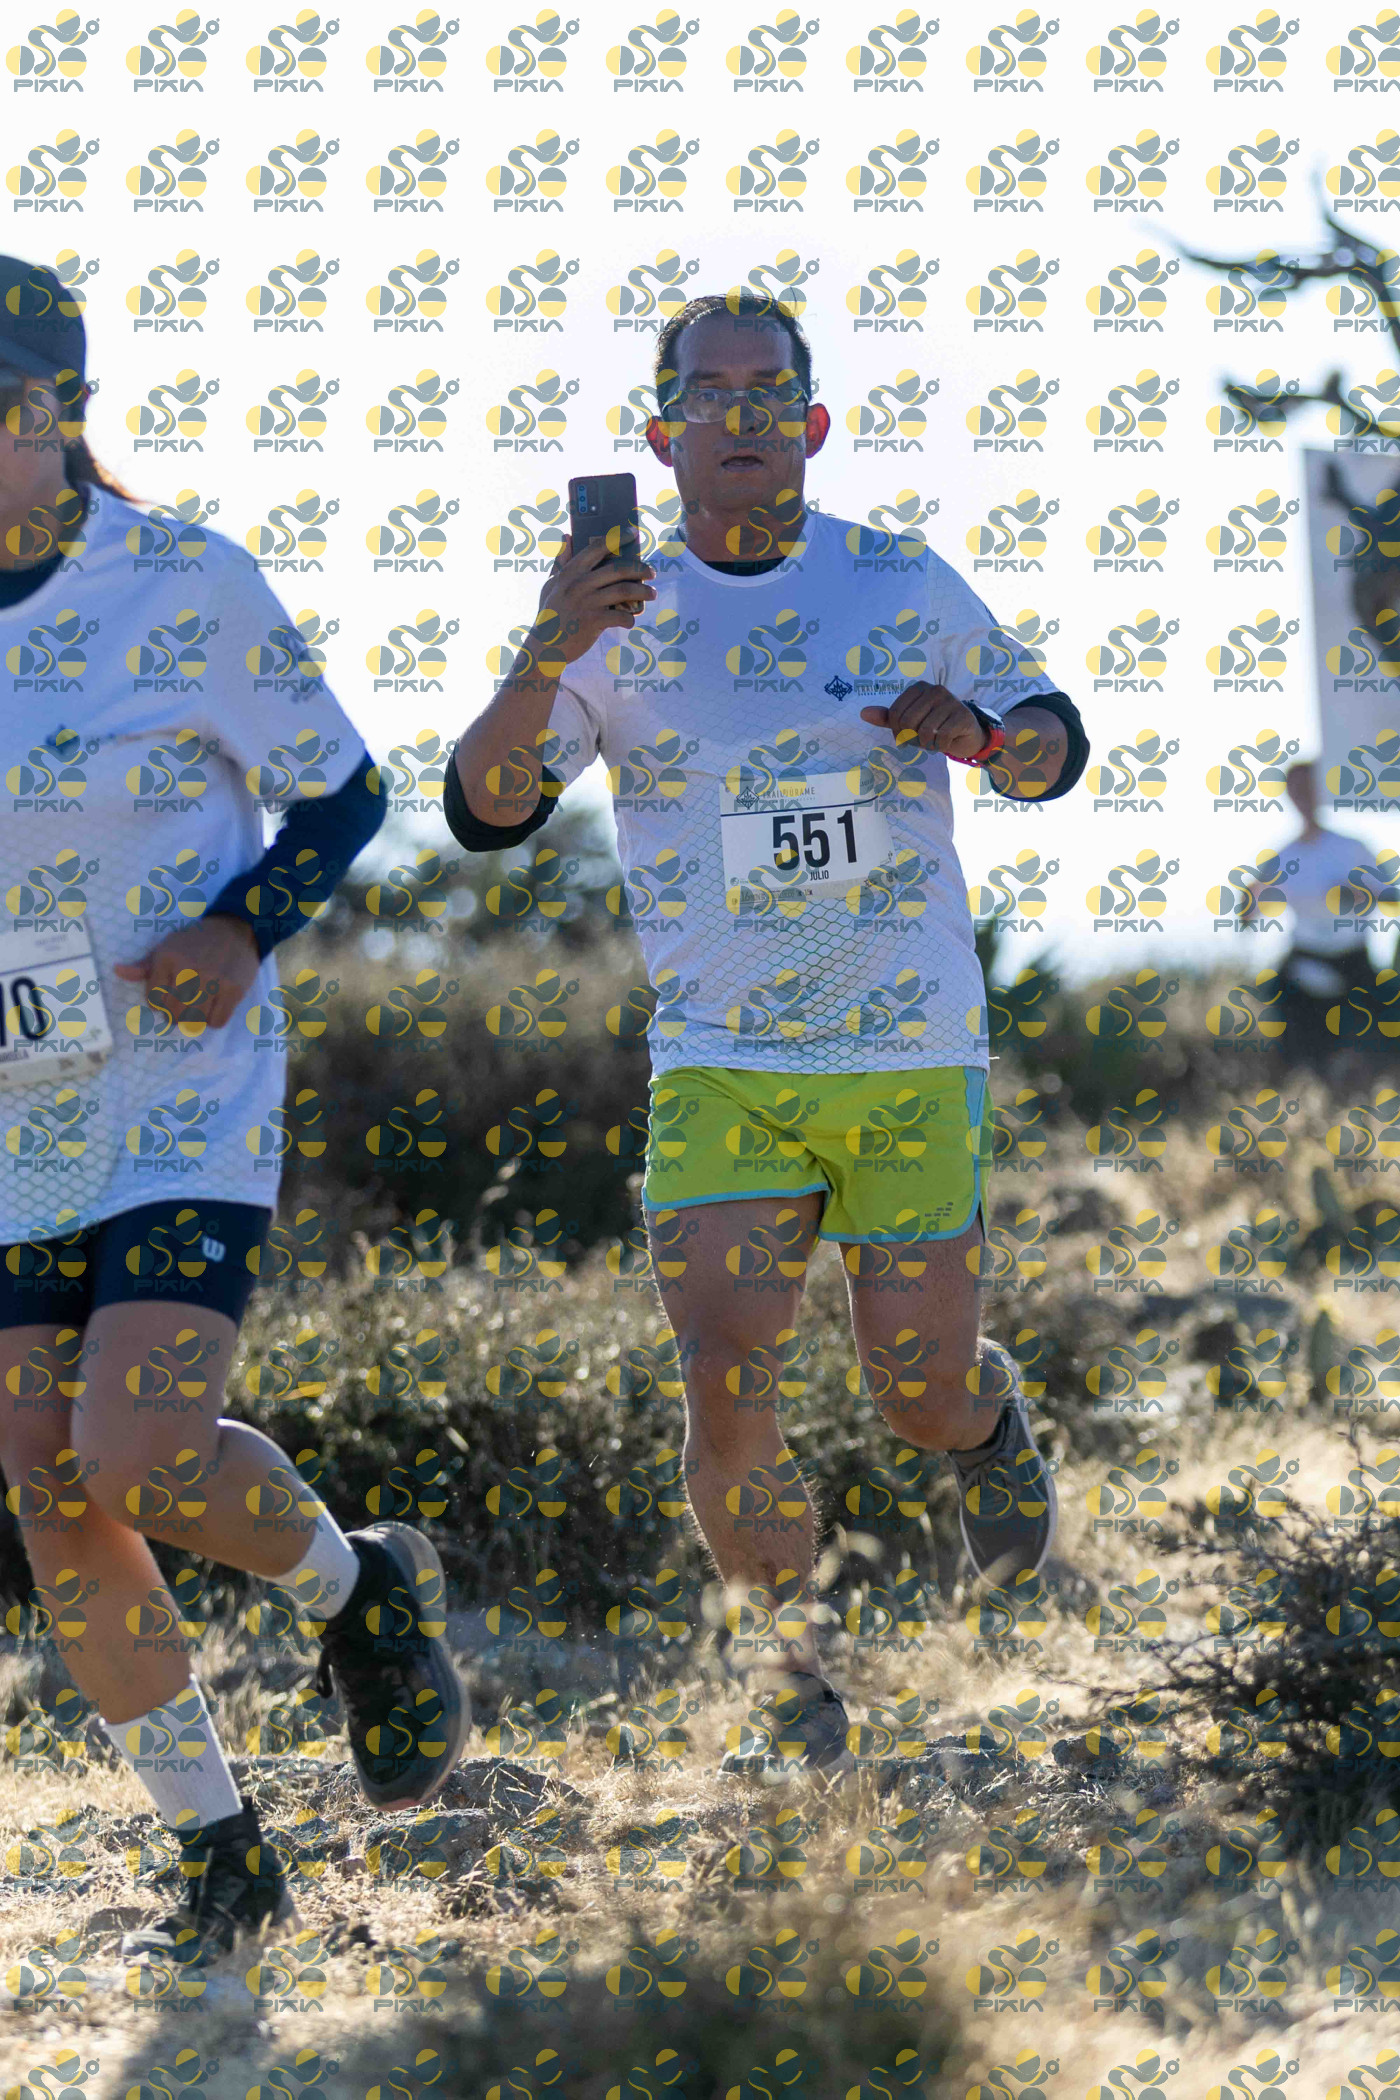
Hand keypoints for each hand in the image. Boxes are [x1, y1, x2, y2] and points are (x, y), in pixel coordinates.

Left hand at [114, 915, 260, 1031]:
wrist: (234, 930)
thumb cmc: (195, 942)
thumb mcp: (166, 948)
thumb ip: (143, 966)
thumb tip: (117, 971)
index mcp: (167, 958)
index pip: (154, 1000)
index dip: (159, 1004)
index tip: (169, 996)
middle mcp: (189, 969)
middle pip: (173, 1013)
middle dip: (176, 1015)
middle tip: (184, 1006)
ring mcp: (213, 980)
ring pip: (195, 1020)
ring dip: (195, 1019)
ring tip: (199, 1006)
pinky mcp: (234, 989)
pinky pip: (217, 1021)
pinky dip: (214, 1020)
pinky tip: (215, 1006)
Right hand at [529, 531, 656, 669]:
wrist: (545, 647)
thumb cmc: (550, 614)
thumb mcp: (551, 585)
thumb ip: (561, 562)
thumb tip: (566, 536)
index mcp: (570, 572)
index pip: (597, 548)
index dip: (617, 538)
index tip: (633, 533)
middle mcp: (579, 584)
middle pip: (618, 569)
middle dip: (640, 568)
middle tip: (651, 572)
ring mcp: (587, 603)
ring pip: (625, 590)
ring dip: (644, 591)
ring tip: (652, 593)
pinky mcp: (594, 622)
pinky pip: (621, 616)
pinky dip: (630, 619)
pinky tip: (630, 621)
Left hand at [858, 681, 986, 759]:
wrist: (966, 735)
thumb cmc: (934, 727)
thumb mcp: (909, 722)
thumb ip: (887, 717)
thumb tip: (863, 713)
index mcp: (919, 688)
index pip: (895, 714)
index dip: (896, 732)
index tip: (905, 738)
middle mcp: (935, 690)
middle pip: (907, 722)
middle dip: (910, 739)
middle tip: (919, 743)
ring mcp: (950, 701)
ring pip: (924, 731)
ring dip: (926, 744)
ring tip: (932, 742)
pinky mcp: (963, 715)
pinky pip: (942, 737)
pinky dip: (940, 746)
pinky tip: (944, 744)